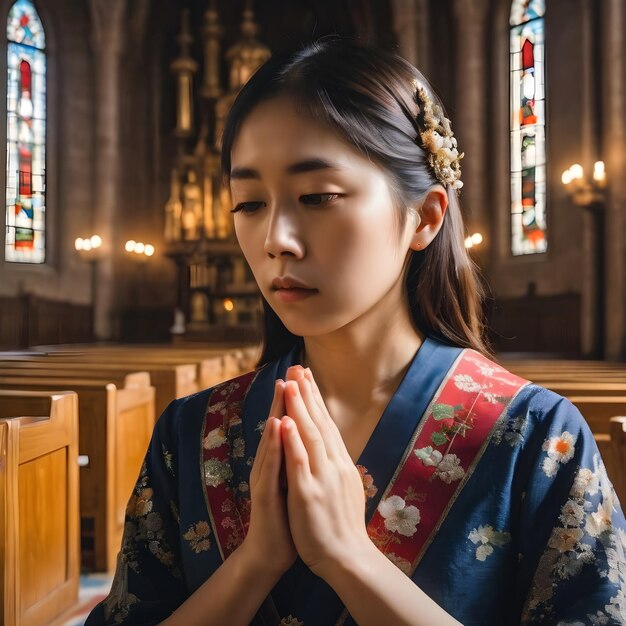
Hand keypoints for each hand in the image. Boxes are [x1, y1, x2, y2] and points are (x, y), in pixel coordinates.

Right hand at [242, 379, 296, 577]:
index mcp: (283, 461)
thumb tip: (310, 437)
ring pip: (272, 441)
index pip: (292, 426)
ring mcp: (265, 478)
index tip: (306, 376)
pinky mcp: (264, 495)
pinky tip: (278, 427)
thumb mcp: (297, 482)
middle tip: (292, 369)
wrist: (271, 553)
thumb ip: (299, 459)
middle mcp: (271, 465)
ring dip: (278, 412)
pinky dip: (274, 445)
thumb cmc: (287, 517)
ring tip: (284, 387)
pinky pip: (270, 467)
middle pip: (280, 426)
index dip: (299, 401)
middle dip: (287, 397)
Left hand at [281, 366, 371, 578]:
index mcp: (340, 462)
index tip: (306, 378)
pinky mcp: (309, 493)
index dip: (315, 399)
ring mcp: (322, 477)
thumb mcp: (344, 487)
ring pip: (310, 435)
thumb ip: (337, 465)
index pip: (326, 424)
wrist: (348, 558)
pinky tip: (286, 421)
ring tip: (290, 383)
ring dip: (299, 407)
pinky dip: (293, 441)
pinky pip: (299, 463)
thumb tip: (335, 447)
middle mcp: (334, 464)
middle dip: (306, 394)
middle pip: (319, 422)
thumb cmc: (342, 525)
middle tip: (297, 368)